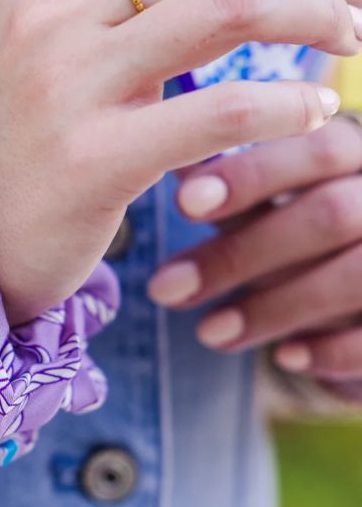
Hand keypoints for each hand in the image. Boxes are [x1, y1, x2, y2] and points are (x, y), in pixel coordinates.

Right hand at [0, 0, 361, 323]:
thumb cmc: (29, 128)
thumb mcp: (49, 31)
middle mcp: (44, 10)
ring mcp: (64, 83)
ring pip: (234, 7)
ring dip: (317, 13)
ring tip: (349, 37)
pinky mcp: (93, 158)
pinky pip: (225, 111)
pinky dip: (289, 105)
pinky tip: (314, 112)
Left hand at [147, 115, 361, 399]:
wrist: (361, 310)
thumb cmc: (305, 243)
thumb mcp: (273, 209)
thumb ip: (233, 192)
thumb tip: (168, 164)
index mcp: (359, 157)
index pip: (317, 148)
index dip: (250, 174)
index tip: (182, 203)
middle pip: (331, 213)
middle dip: (241, 253)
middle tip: (165, 287)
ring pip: (353, 274)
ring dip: (272, 308)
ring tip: (208, 332)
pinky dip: (329, 349)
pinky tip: (284, 358)